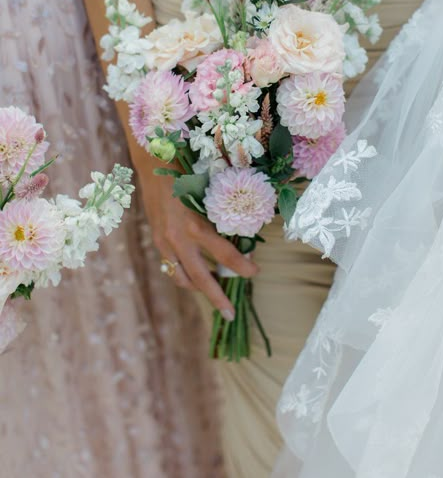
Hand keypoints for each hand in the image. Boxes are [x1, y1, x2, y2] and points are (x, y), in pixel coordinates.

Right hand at [136, 156, 259, 320]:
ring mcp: (164, 242)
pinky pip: (171, 266)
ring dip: (199, 287)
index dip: (242, 266)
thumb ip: (220, 215)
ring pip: (182, 277)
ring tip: (214, 292)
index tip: (255, 271)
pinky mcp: (156, 240)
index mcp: (194, 226)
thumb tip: (242, 231)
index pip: (224, 255)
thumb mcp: (207, 193)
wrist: (152, 162)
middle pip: (201, 278)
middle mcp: (177, 238)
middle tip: (231, 314)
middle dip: (217, 298)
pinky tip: (196, 274)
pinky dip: (185, 273)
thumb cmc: (186, 172)